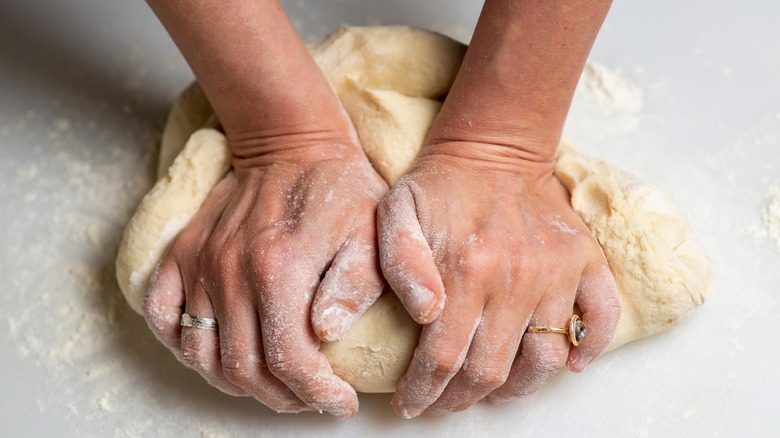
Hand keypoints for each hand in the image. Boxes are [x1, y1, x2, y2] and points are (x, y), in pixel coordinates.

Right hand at [142, 134, 387, 416]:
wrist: (293, 143)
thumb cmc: (340, 189)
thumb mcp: (371, 232)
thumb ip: (354, 286)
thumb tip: (327, 336)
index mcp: (279, 268)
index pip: (289, 360)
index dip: (317, 394)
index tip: (340, 402)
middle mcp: (230, 271)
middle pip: (244, 368)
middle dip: (283, 397)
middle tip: (312, 396)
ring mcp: (199, 263)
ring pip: (201, 355)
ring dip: (237, 382)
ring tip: (274, 382)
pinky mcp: (182, 253)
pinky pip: (162, 316)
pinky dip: (183, 346)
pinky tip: (217, 353)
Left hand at [378, 143, 619, 417]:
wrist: (492, 149)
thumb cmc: (438, 186)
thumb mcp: (396, 212)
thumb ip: (399, 262)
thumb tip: (423, 314)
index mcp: (467, 270)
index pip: (443, 358)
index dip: (424, 391)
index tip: (410, 405)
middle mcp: (516, 278)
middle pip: (490, 369)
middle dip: (458, 399)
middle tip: (440, 403)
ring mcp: (557, 272)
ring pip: (544, 359)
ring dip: (516, 389)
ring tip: (488, 391)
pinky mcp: (586, 262)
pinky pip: (601, 319)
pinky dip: (590, 349)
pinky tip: (570, 364)